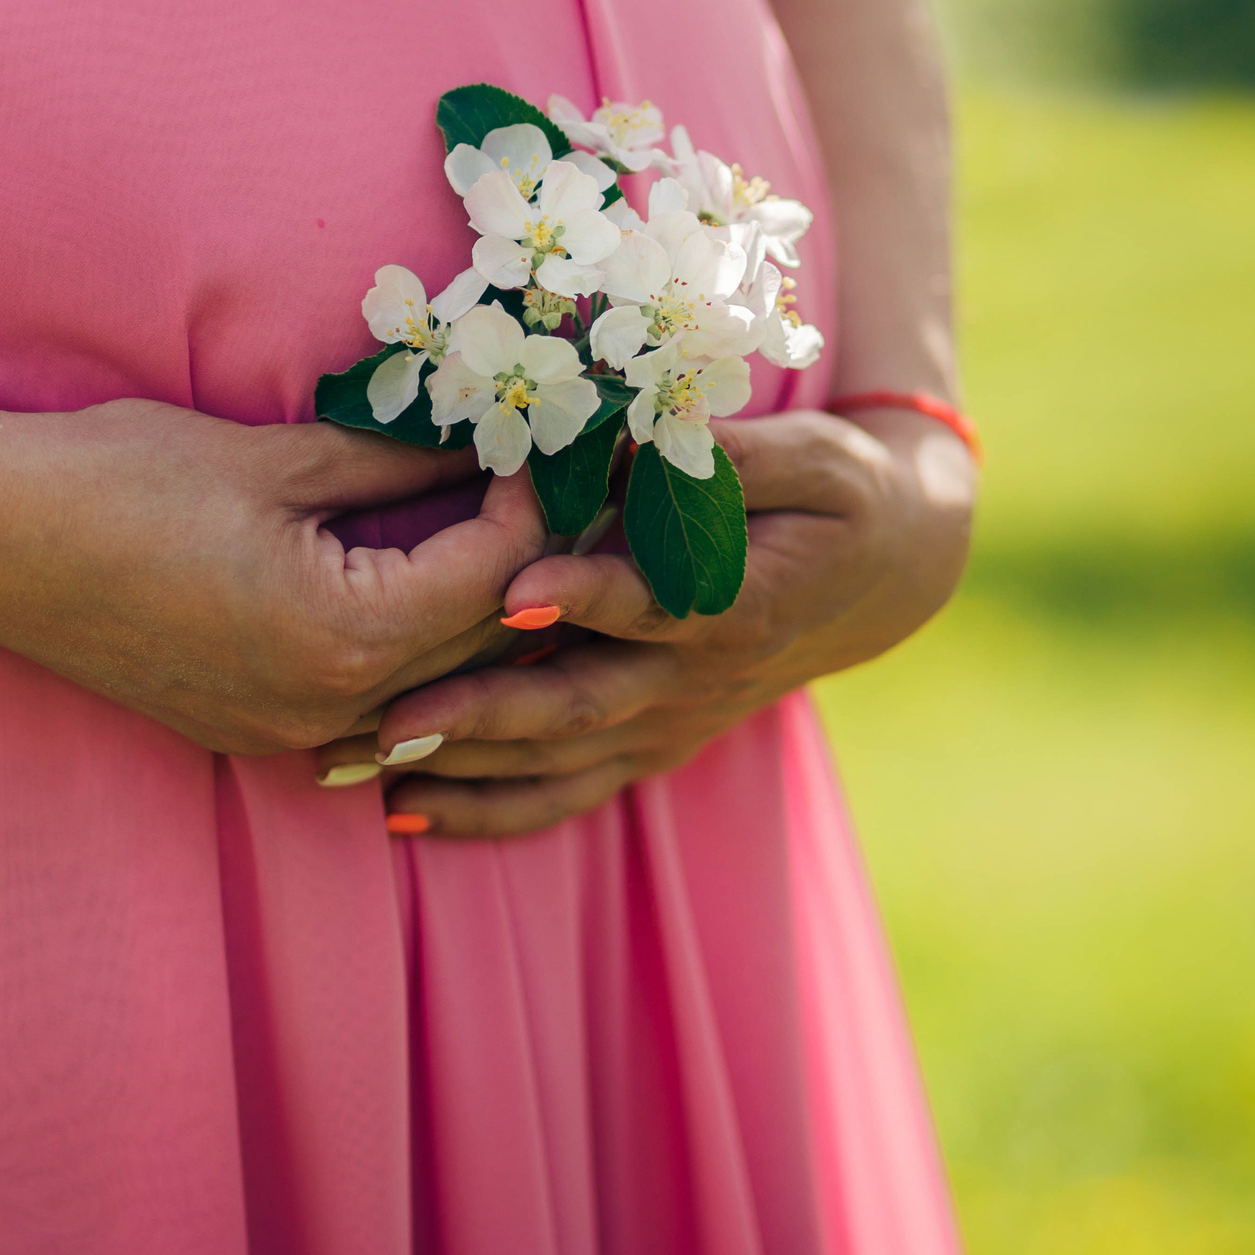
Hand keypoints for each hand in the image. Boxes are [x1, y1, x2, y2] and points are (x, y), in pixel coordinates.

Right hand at [0, 399, 548, 756]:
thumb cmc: (116, 482)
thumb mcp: (273, 458)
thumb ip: (389, 460)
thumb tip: (479, 440)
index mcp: (344, 639)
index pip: (491, 577)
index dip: (530, 504)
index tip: (537, 443)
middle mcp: (325, 709)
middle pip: (475, 647)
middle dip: (515, 565)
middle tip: (532, 484)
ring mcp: (280, 732)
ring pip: (422, 688)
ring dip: (462, 619)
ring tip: (480, 532)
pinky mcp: (243, 729)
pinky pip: (359, 704)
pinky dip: (399, 653)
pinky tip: (401, 591)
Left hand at [313, 407, 972, 834]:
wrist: (889, 576)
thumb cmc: (840, 495)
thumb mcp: (809, 457)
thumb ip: (722, 457)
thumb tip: (630, 437)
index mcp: (734, 604)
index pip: (649, 606)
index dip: (582, 596)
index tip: (509, 587)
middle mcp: (695, 681)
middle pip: (580, 704)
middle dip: (481, 714)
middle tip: (391, 718)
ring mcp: (670, 725)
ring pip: (559, 763)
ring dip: (463, 773)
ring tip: (365, 770)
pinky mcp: (651, 746)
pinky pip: (565, 796)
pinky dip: (487, 813)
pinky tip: (404, 817)